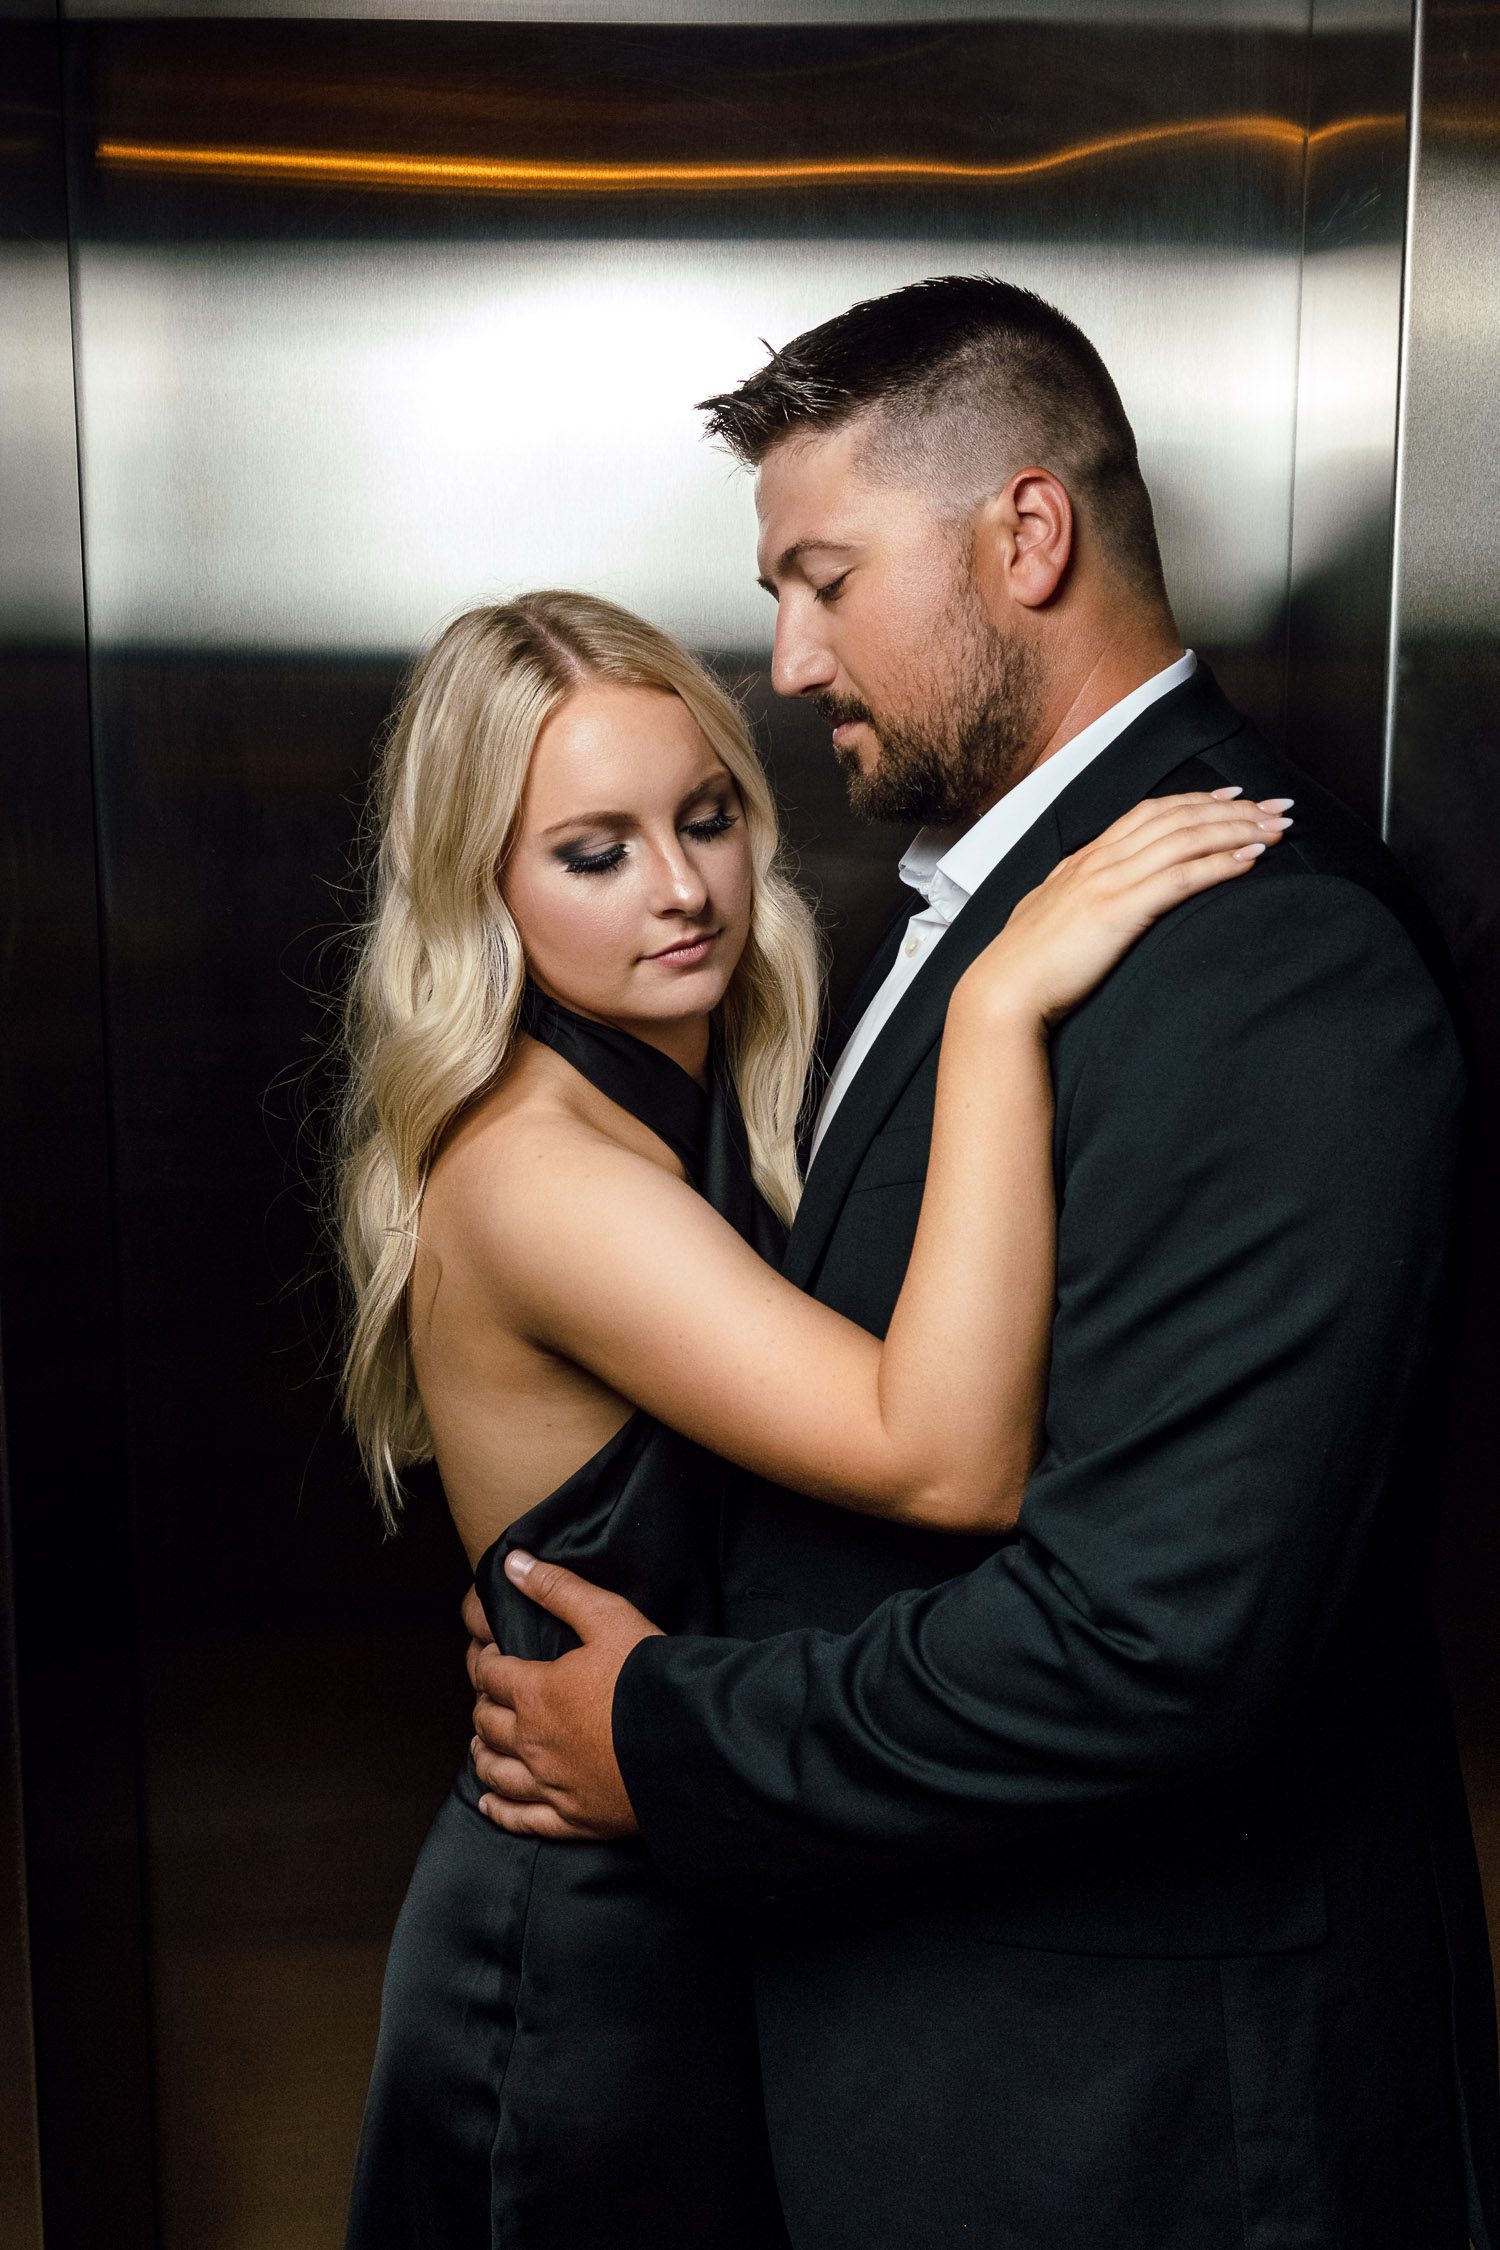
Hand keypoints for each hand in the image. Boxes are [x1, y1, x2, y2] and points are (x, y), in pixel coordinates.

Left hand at [467, 1553, 663, 1840]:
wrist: (689, 1744)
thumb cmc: (648, 1678)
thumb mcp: (608, 1617)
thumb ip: (558, 1589)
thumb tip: (514, 1563)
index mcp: (535, 1693)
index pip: (490, 1674)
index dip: (485, 1660)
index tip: (491, 1653)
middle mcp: (532, 1742)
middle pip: (487, 1723)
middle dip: (484, 1705)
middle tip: (491, 1694)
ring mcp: (550, 1785)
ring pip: (496, 1771)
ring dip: (483, 1754)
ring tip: (481, 1744)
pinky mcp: (572, 1818)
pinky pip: (522, 1819)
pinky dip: (499, 1811)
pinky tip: (488, 1804)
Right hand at [960, 787, 1292, 1028]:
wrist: (1003, 990)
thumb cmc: (1025, 964)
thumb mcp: (1050, 915)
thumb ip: (1075, 896)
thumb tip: (1091, 898)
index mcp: (1084, 860)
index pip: (1150, 813)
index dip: (1196, 800)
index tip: (1234, 796)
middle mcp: (1100, 861)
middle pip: (1177, 818)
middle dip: (1233, 808)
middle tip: (1276, 806)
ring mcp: (1109, 882)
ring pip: (1185, 839)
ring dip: (1237, 830)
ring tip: (1276, 829)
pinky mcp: (1119, 911)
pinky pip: (1181, 878)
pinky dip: (1220, 864)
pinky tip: (1250, 860)